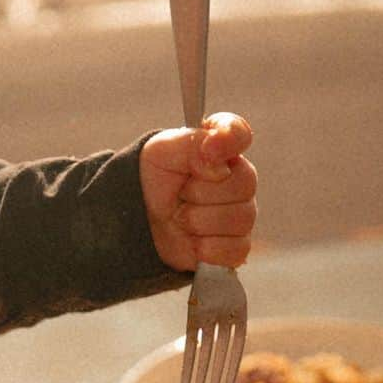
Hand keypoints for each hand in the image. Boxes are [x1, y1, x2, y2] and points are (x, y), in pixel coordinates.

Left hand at [139, 112, 256, 271]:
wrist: (140, 224)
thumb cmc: (154, 184)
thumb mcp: (161, 152)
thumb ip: (192, 144)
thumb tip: (220, 166)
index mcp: (220, 148)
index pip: (239, 133)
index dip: (229, 140)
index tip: (209, 150)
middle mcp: (238, 179)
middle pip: (243, 184)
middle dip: (200, 192)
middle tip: (181, 193)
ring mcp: (241, 213)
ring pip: (239, 219)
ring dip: (198, 221)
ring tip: (181, 217)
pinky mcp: (236, 246)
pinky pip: (235, 249)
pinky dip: (206, 248)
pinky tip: (192, 240)